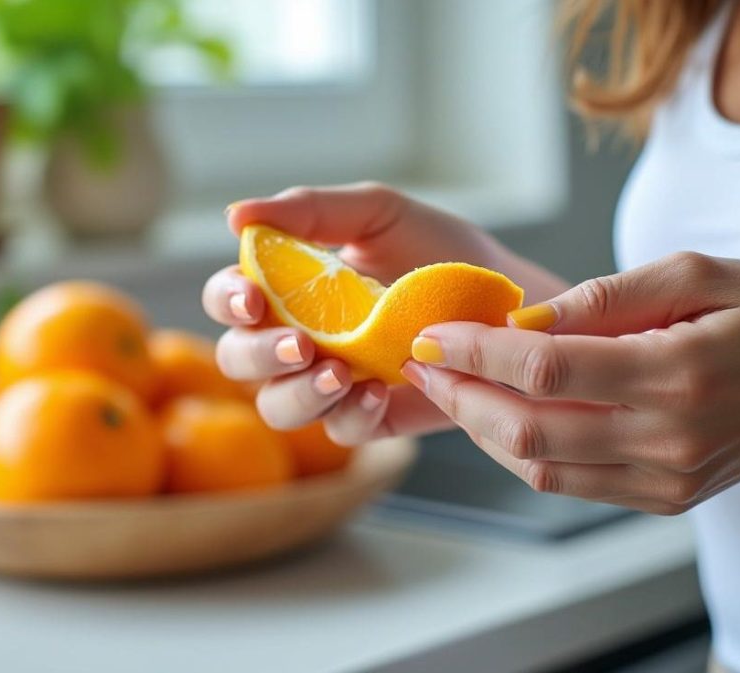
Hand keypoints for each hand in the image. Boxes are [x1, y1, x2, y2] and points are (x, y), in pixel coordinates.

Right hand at [201, 182, 566, 443]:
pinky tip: (379, 395)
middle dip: (255, 355)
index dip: (227, 299)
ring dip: (297, 393)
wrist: (512, 303)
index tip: (253, 298)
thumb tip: (234, 216)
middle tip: (298, 345)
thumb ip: (310, 210)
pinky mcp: (371, 417)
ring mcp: (334, 382)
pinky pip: (339, 432)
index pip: (230, 297)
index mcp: (291, 288)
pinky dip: (350, 416)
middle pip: (236, 359)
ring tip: (339, 373)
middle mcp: (301, 338)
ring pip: (277, 406)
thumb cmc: (442, 253)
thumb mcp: (379, 214)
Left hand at [402, 252, 739, 513]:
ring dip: (481, 428)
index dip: (476, 352)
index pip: (547, 369)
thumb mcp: (703, 272)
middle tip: (422, 361)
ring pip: (540, 467)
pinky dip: (521, 453)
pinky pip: (570, 483)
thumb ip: (610, 296)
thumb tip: (526, 317)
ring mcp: (667, 478)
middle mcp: (670, 437)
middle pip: (530, 429)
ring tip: (448, 387)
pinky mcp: (664, 498)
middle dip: (460, 394)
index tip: (432, 332)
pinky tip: (497, 416)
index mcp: (680, 371)